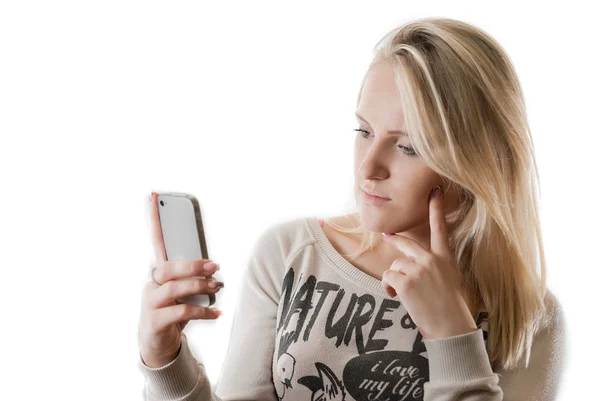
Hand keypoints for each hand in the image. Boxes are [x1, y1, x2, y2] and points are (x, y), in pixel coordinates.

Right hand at [138, 192, 223, 367]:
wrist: (158, 344)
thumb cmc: (174, 310)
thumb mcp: (184, 291)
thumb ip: (193, 277)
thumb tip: (213, 268)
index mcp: (159, 271)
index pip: (155, 240)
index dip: (153, 218)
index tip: (153, 195)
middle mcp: (151, 284)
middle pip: (168, 268)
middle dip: (193, 265)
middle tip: (215, 267)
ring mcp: (150, 303)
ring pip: (174, 289)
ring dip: (199, 286)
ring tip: (217, 287)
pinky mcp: (155, 322)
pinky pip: (181, 312)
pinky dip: (203, 311)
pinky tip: (215, 312)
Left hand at [380, 186, 477, 339]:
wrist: (450, 327)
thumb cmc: (450, 308)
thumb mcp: (448, 280)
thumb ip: (433, 267)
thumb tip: (412, 265)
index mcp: (445, 258)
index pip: (440, 228)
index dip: (437, 208)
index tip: (435, 190)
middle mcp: (432, 260)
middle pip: (406, 243)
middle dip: (394, 239)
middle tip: (386, 235)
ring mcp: (418, 269)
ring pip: (395, 266)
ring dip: (394, 279)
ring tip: (406, 294)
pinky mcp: (406, 281)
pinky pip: (388, 277)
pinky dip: (388, 288)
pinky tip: (396, 297)